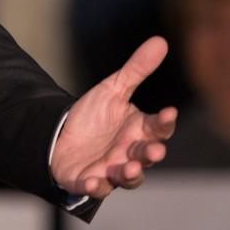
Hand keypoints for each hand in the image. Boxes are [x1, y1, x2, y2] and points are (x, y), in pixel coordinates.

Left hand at [50, 36, 176, 198]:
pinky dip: (94, 187)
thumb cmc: (94, 115)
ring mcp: (111, 169)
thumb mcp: (113, 88)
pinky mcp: (89, 181)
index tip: (169, 111)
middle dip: (150, 155)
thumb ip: (137, 70)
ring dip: (129, 174)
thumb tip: (161, 40)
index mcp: (138, 131)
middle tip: (153, 151)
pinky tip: (91, 181)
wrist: (60, 134)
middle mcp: (129, 153)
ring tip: (127, 167)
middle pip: (146, 157)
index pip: (158, 128)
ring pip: (127, 177)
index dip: (165, 122)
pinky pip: (95, 188)